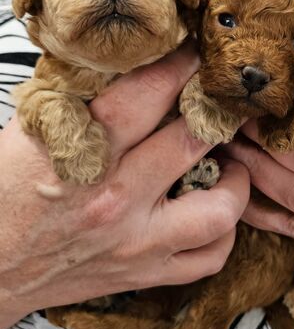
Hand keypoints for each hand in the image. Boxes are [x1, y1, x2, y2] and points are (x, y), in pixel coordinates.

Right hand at [0, 42, 249, 328]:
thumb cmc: (6, 196)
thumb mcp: (29, 136)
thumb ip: (79, 101)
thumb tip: (126, 66)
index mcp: (81, 155)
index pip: (144, 96)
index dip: (178, 67)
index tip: (196, 55)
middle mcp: (116, 200)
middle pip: (190, 142)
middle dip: (216, 113)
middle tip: (222, 105)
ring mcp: (137, 242)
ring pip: (218, 211)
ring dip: (236, 182)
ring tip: (228, 165)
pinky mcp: (146, 273)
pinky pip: (210, 259)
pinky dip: (224, 234)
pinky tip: (214, 213)